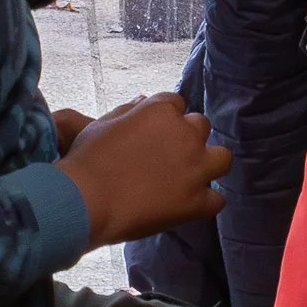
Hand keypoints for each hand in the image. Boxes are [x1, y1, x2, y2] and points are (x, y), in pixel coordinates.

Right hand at [56, 92, 230, 248]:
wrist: (84, 202)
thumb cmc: (86, 161)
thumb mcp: (101, 124)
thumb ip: (128, 110)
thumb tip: (143, 99)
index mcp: (162, 111)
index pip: (176, 104)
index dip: (164, 120)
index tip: (152, 135)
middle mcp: (185, 134)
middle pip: (200, 126)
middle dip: (187, 138)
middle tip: (166, 157)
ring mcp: (194, 168)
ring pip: (222, 158)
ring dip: (208, 164)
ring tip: (189, 177)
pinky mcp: (196, 201)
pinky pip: (217, 200)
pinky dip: (205, 203)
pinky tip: (189, 206)